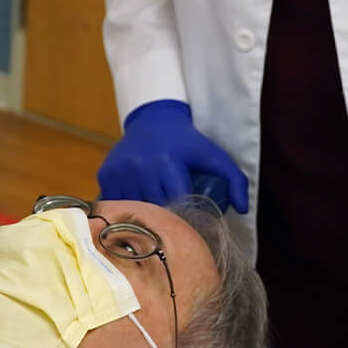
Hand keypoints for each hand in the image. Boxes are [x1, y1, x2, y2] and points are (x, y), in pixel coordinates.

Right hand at [97, 100, 248, 212]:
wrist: (152, 120)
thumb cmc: (186, 142)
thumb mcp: (213, 155)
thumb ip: (235, 179)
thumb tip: (242, 210)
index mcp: (168, 162)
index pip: (178, 204)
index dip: (185, 218)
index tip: (190, 224)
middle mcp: (141, 166)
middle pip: (155, 210)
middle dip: (166, 220)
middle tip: (173, 228)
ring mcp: (120, 170)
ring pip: (133, 210)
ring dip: (144, 217)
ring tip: (154, 221)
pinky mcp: (106, 174)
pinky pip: (115, 204)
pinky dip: (124, 211)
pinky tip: (135, 210)